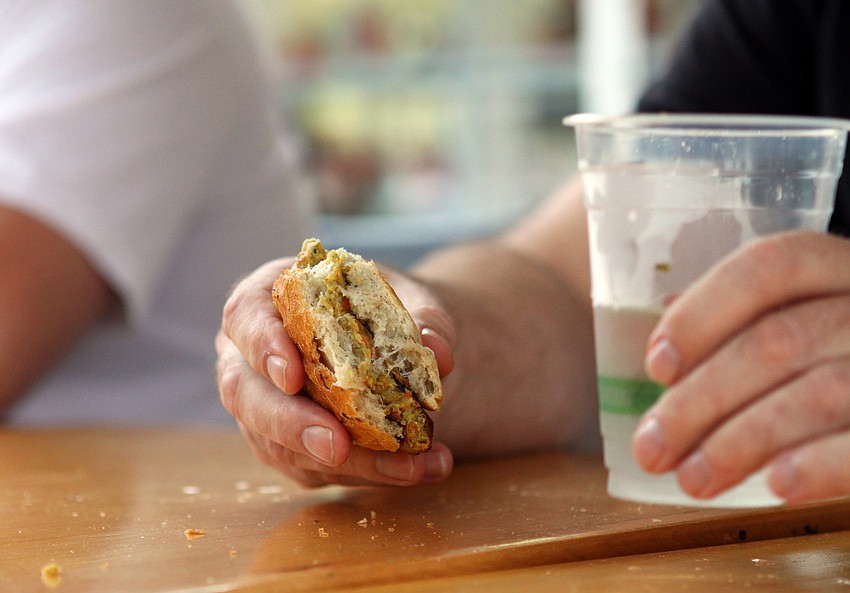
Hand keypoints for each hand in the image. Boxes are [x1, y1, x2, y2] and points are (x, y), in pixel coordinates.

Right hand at [216, 258, 454, 487]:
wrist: (397, 343)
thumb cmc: (387, 307)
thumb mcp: (412, 297)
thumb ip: (426, 318)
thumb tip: (439, 356)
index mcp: (269, 297)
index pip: (246, 317)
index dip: (263, 346)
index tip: (292, 376)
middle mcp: (254, 356)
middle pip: (247, 394)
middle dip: (291, 426)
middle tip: (336, 447)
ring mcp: (266, 408)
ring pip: (282, 446)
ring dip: (351, 463)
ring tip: (412, 465)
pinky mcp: (291, 448)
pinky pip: (319, 469)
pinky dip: (373, 473)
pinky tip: (424, 468)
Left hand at [633, 231, 849, 502]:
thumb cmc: (841, 355)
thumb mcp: (805, 319)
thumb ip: (745, 322)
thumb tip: (667, 340)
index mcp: (841, 269)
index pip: (768, 268)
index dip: (703, 314)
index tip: (657, 366)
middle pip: (778, 341)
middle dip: (701, 400)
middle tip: (652, 449)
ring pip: (819, 393)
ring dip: (741, 442)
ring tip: (694, 478)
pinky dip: (819, 464)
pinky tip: (777, 484)